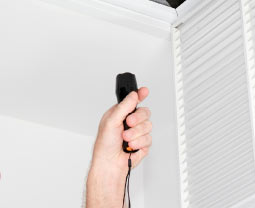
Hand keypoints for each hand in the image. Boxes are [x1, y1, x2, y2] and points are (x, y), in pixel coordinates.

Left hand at [86, 88, 151, 207]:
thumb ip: (124, 107)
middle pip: (145, 112)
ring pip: (148, 126)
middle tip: (128, 124)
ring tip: (126, 139)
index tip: (144, 91)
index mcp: (121, 114)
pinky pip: (149, 138)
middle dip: (137, 119)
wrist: (110, 164)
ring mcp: (137, 132)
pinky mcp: (143, 143)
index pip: (134, 101)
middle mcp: (130, 122)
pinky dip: (139, 142)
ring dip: (136, 133)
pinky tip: (131, 146)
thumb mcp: (111, 121)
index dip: (141, 95)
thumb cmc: (104, 145)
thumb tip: (134, 95)